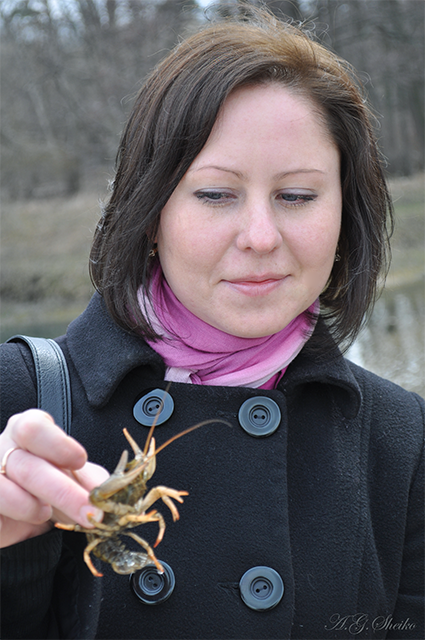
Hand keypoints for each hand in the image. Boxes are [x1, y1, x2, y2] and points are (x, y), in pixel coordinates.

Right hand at [0, 409, 108, 548]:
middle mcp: (3, 449)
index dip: (57, 444)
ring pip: (3, 490)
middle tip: (91, 512)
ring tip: (46, 513)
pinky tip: (27, 521)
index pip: (34, 428)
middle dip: (63, 493)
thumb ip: (91, 482)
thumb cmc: (50, 486)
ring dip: (32, 508)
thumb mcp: (76, 478)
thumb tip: (108, 492)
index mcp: (29, 431)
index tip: (79, 461)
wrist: (21, 514)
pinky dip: (13, 520)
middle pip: (28, 466)